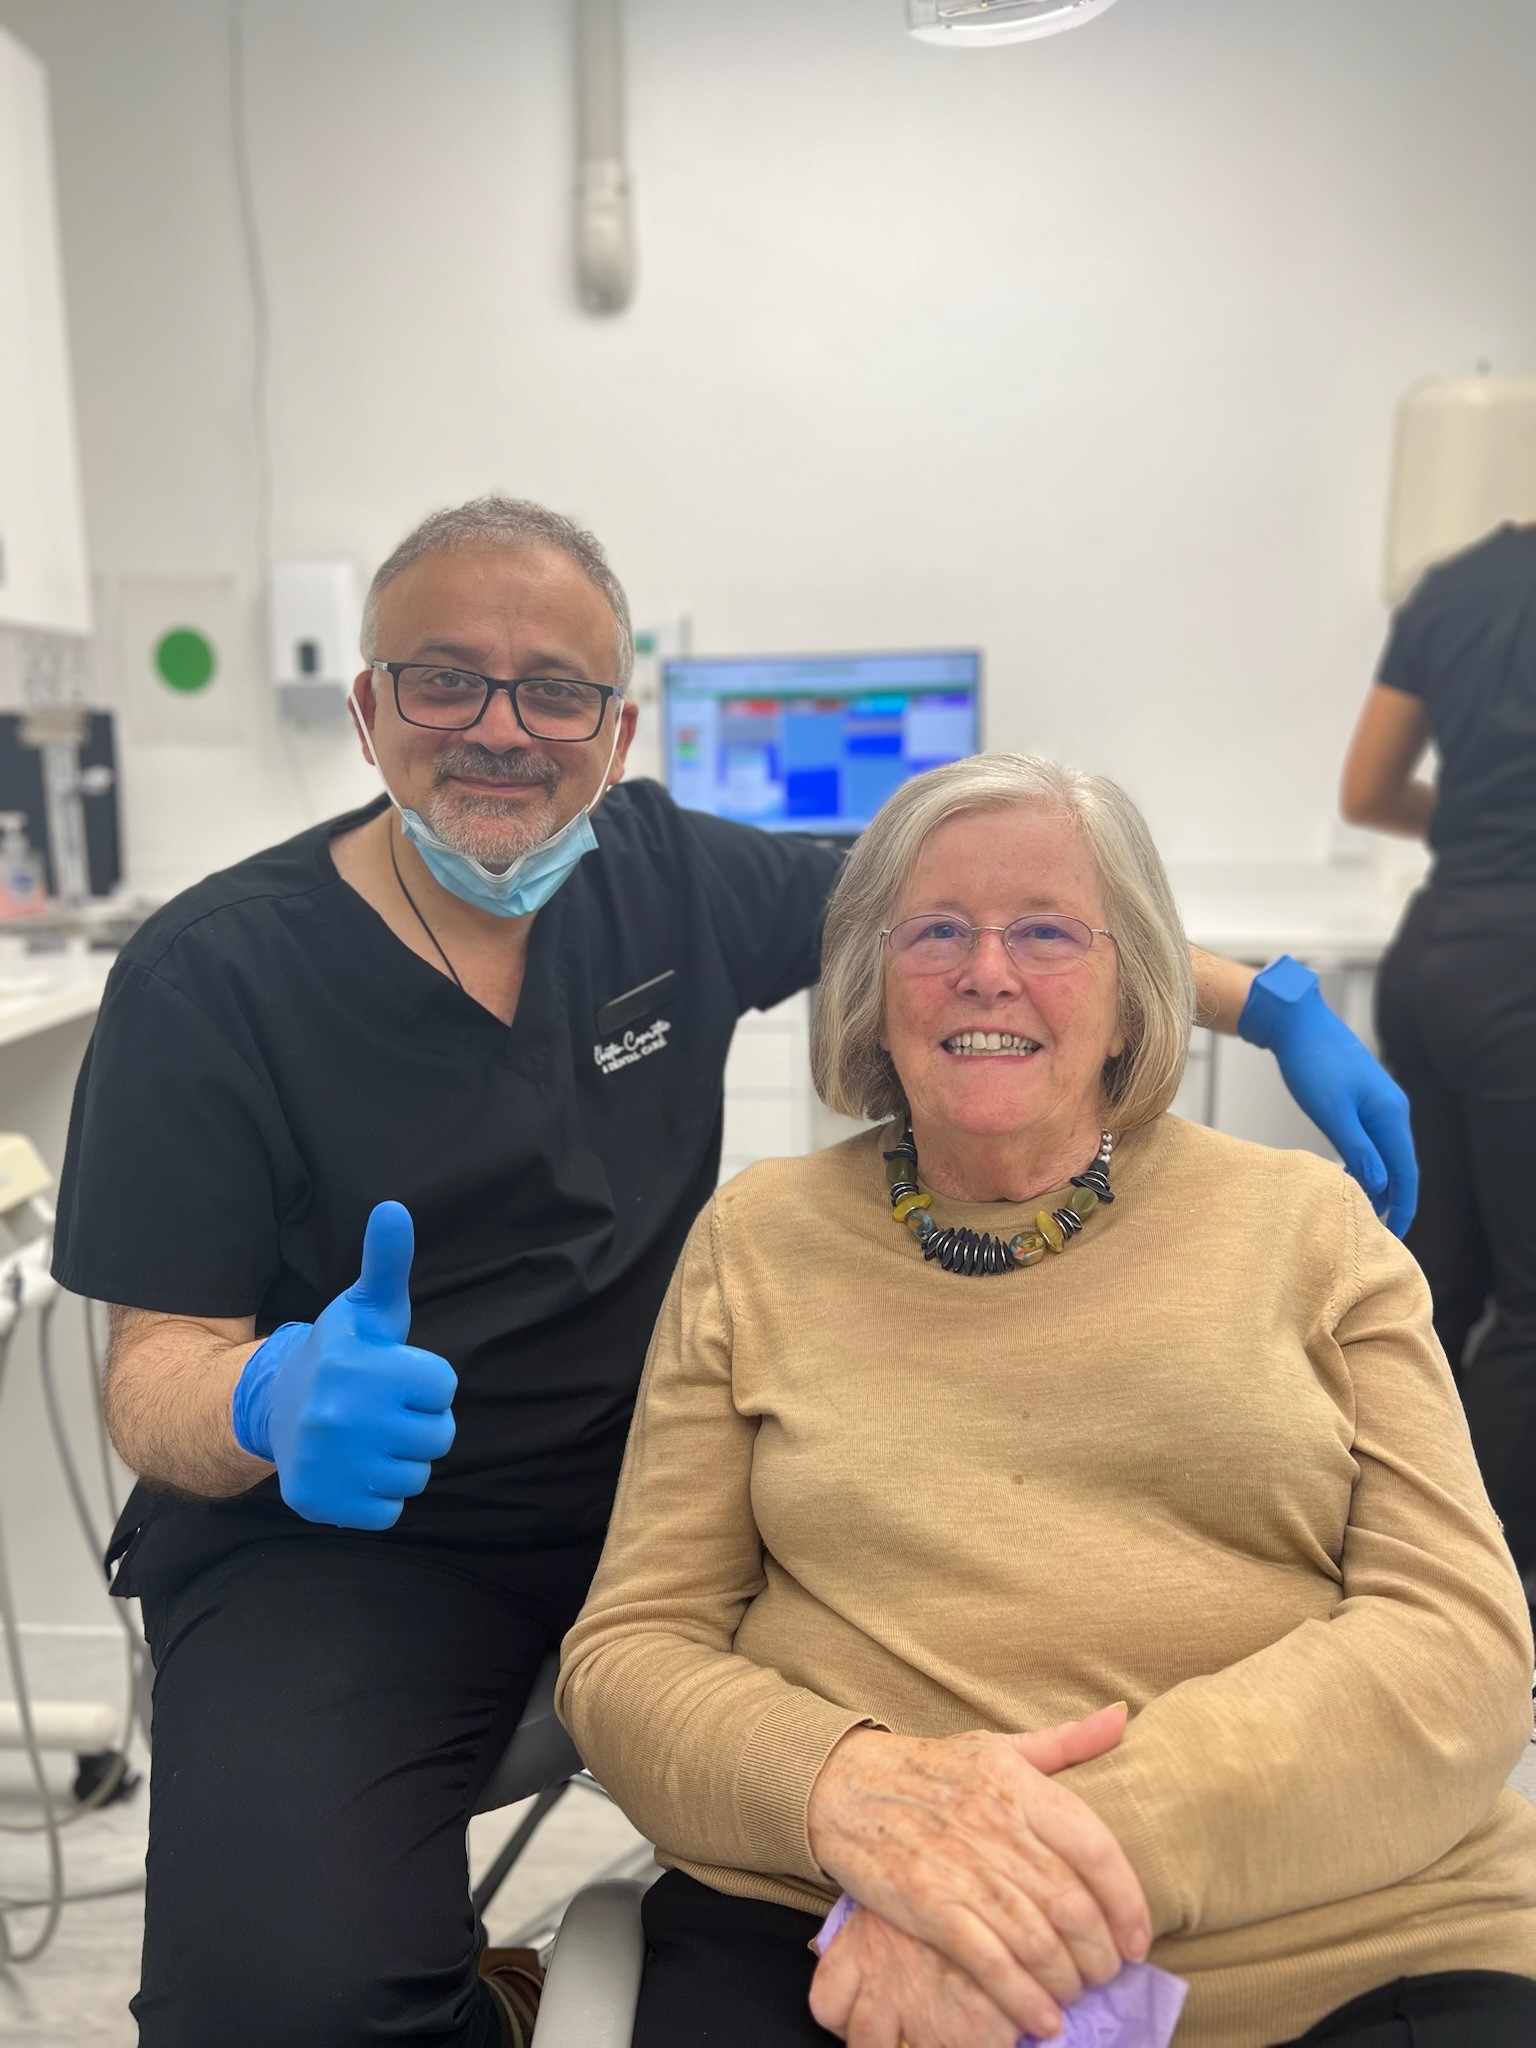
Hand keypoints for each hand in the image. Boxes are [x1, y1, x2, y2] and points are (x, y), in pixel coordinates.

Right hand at [230, 1201, 457, 1529]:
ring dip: (401, 1460)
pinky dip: (379, 1496)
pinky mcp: (320, 1502)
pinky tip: (356, 1468)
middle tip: (385, 1410)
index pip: (443, 1387)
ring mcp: (327, 1462)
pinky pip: (389, 1512)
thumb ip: (386, 1261)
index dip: (427, 1381)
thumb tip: (395, 1207)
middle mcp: (338, 1414)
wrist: (274, 1406)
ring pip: (415, 1476)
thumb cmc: (341, 1354)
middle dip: (420, 1423)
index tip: (397, 1375)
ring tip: (370, 1437)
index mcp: (358, 1365)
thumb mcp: (365, 1306)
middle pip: (438, 1436)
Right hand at [805, 1707, 1149, 2041]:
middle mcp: (994, 1824)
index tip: (1139, 1939)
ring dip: (1067, 1982)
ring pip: (1037, 1941)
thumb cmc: (930, 1769)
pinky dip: (1023, 1999)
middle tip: (1108, 1975)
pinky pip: (990, 1963)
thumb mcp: (997, 1745)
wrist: (843, 1785)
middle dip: (1101, 1955)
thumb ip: (1065, 1741)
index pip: (1095, 1847)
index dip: (1128, 1901)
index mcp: (1018, 1783)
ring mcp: (959, 1866)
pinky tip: (1041, 2019)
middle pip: (1073, 1905)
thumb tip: (1122, 1718)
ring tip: (1076, 1995)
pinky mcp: (926, 1904)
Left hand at [1238, 955, 1417, 1236]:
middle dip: (1392, 1198)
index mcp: (1391, 1115)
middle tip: (1375, 1228)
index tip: (1394, 1236)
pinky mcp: (1364, 1097)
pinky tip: (1349, 1172)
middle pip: (1401, 1164)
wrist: (1298, 1023)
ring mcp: (1380, 1101)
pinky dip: (1368, 1161)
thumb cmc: (1311, 1065)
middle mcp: (1393, 1109)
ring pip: (1386, 1152)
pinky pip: (1374, 1138)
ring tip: (1363, 1207)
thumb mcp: (1332, 1113)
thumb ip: (1358, 1149)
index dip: (1403, 1206)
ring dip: (1379, 1180)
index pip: (1406, 1172)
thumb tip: (1380, 1185)